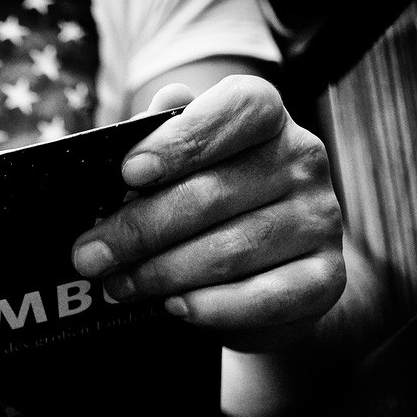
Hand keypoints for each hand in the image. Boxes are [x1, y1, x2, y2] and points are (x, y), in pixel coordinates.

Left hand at [72, 76, 345, 352]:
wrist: (273, 278)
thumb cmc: (209, 209)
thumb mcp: (181, 167)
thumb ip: (161, 139)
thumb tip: (144, 119)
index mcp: (267, 117)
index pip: (239, 108)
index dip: (183, 140)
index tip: (129, 174)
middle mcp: (303, 160)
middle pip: (214, 193)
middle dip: (139, 230)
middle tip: (90, 256)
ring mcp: (320, 219)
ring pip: (231, 250)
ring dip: (162, 274)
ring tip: (117, 287)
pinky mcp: (326, 278)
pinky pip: (263, 297)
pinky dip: (211, 306)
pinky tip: (173, 308)